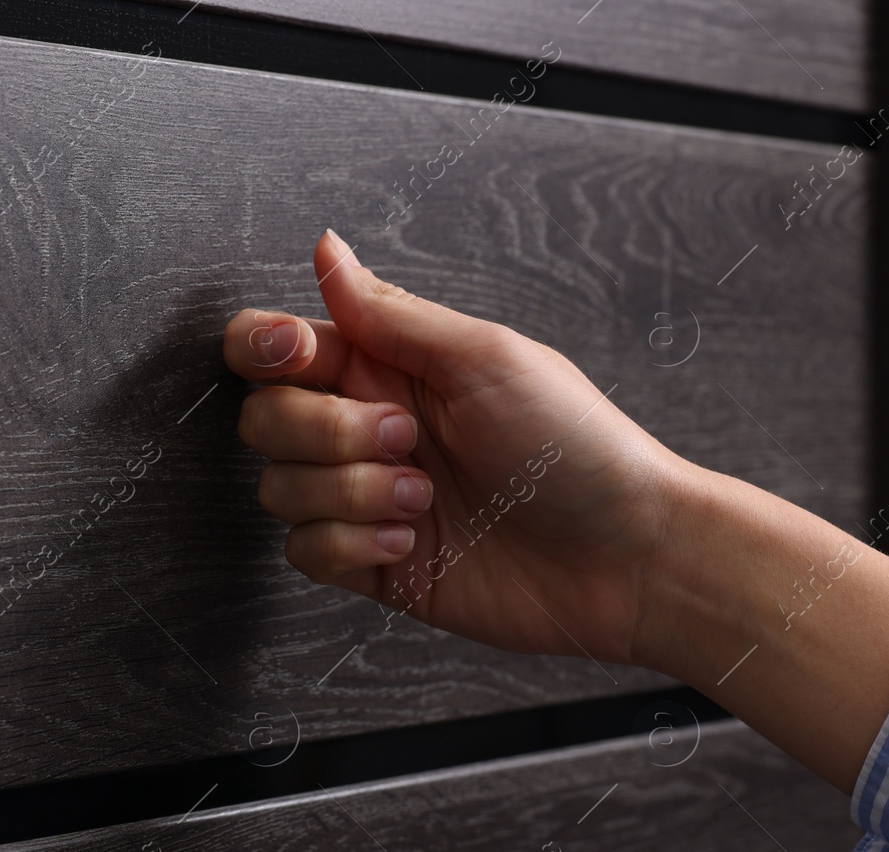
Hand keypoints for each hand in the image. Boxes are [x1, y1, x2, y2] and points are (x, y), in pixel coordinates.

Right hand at [224, 229, 690, 665]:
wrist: (623, 557)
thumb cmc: (577, 447)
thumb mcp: (486, 358)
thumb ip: (391, 313)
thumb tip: (327, 249)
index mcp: (392, 366)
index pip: (278, 345)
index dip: (266, 346)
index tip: (301, 354)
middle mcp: (370, 428)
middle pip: (265, 417)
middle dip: (324, 431)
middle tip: (406, 440)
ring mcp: (369, 498)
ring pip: (279, 488)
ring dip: (348, 493)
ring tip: (425, 498)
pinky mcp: (374, 564)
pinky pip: (304, 552)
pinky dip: (351, 545)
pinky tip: (412, 540)